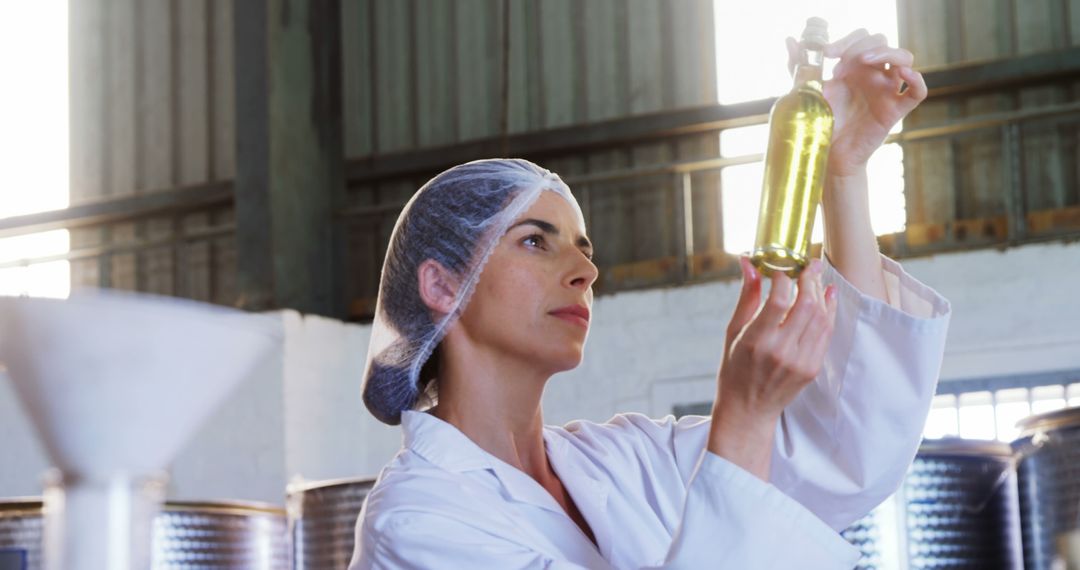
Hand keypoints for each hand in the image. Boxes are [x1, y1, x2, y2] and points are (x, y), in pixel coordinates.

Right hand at [708, 257, 837, 478]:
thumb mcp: (733, 332)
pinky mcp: (812, 369)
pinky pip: (826, 333)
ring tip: (816, 278)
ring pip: (820, 317)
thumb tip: (749, 263)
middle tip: (809, 264)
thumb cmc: (734, 369)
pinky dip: (828, 312)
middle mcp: (780, 351)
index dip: (783, 278)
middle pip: (805, 305)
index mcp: (756, 341)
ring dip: (820, 293)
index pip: (778, 300)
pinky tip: (826, 297)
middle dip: (809, 279)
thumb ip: (747, 297)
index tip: (781, 269)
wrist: (748, 410)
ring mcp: (799, 361)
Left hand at [786, 30, 927, 176]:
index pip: (863, 37)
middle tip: (839, 60)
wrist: (828, 153)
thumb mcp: (809, 91)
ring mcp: (886, 91)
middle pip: (882, 42)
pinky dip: (916, 80)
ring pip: (904, 57)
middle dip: (861, 44)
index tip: (827, 53)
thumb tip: (790, 41)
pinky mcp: (894, 111)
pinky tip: (903, 75)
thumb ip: (800, 67)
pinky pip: (917, 92)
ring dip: (887, 52)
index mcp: (855, 67)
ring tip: (864, 60)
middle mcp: (873, 75)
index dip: (848, 39)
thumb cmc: (822, 122)